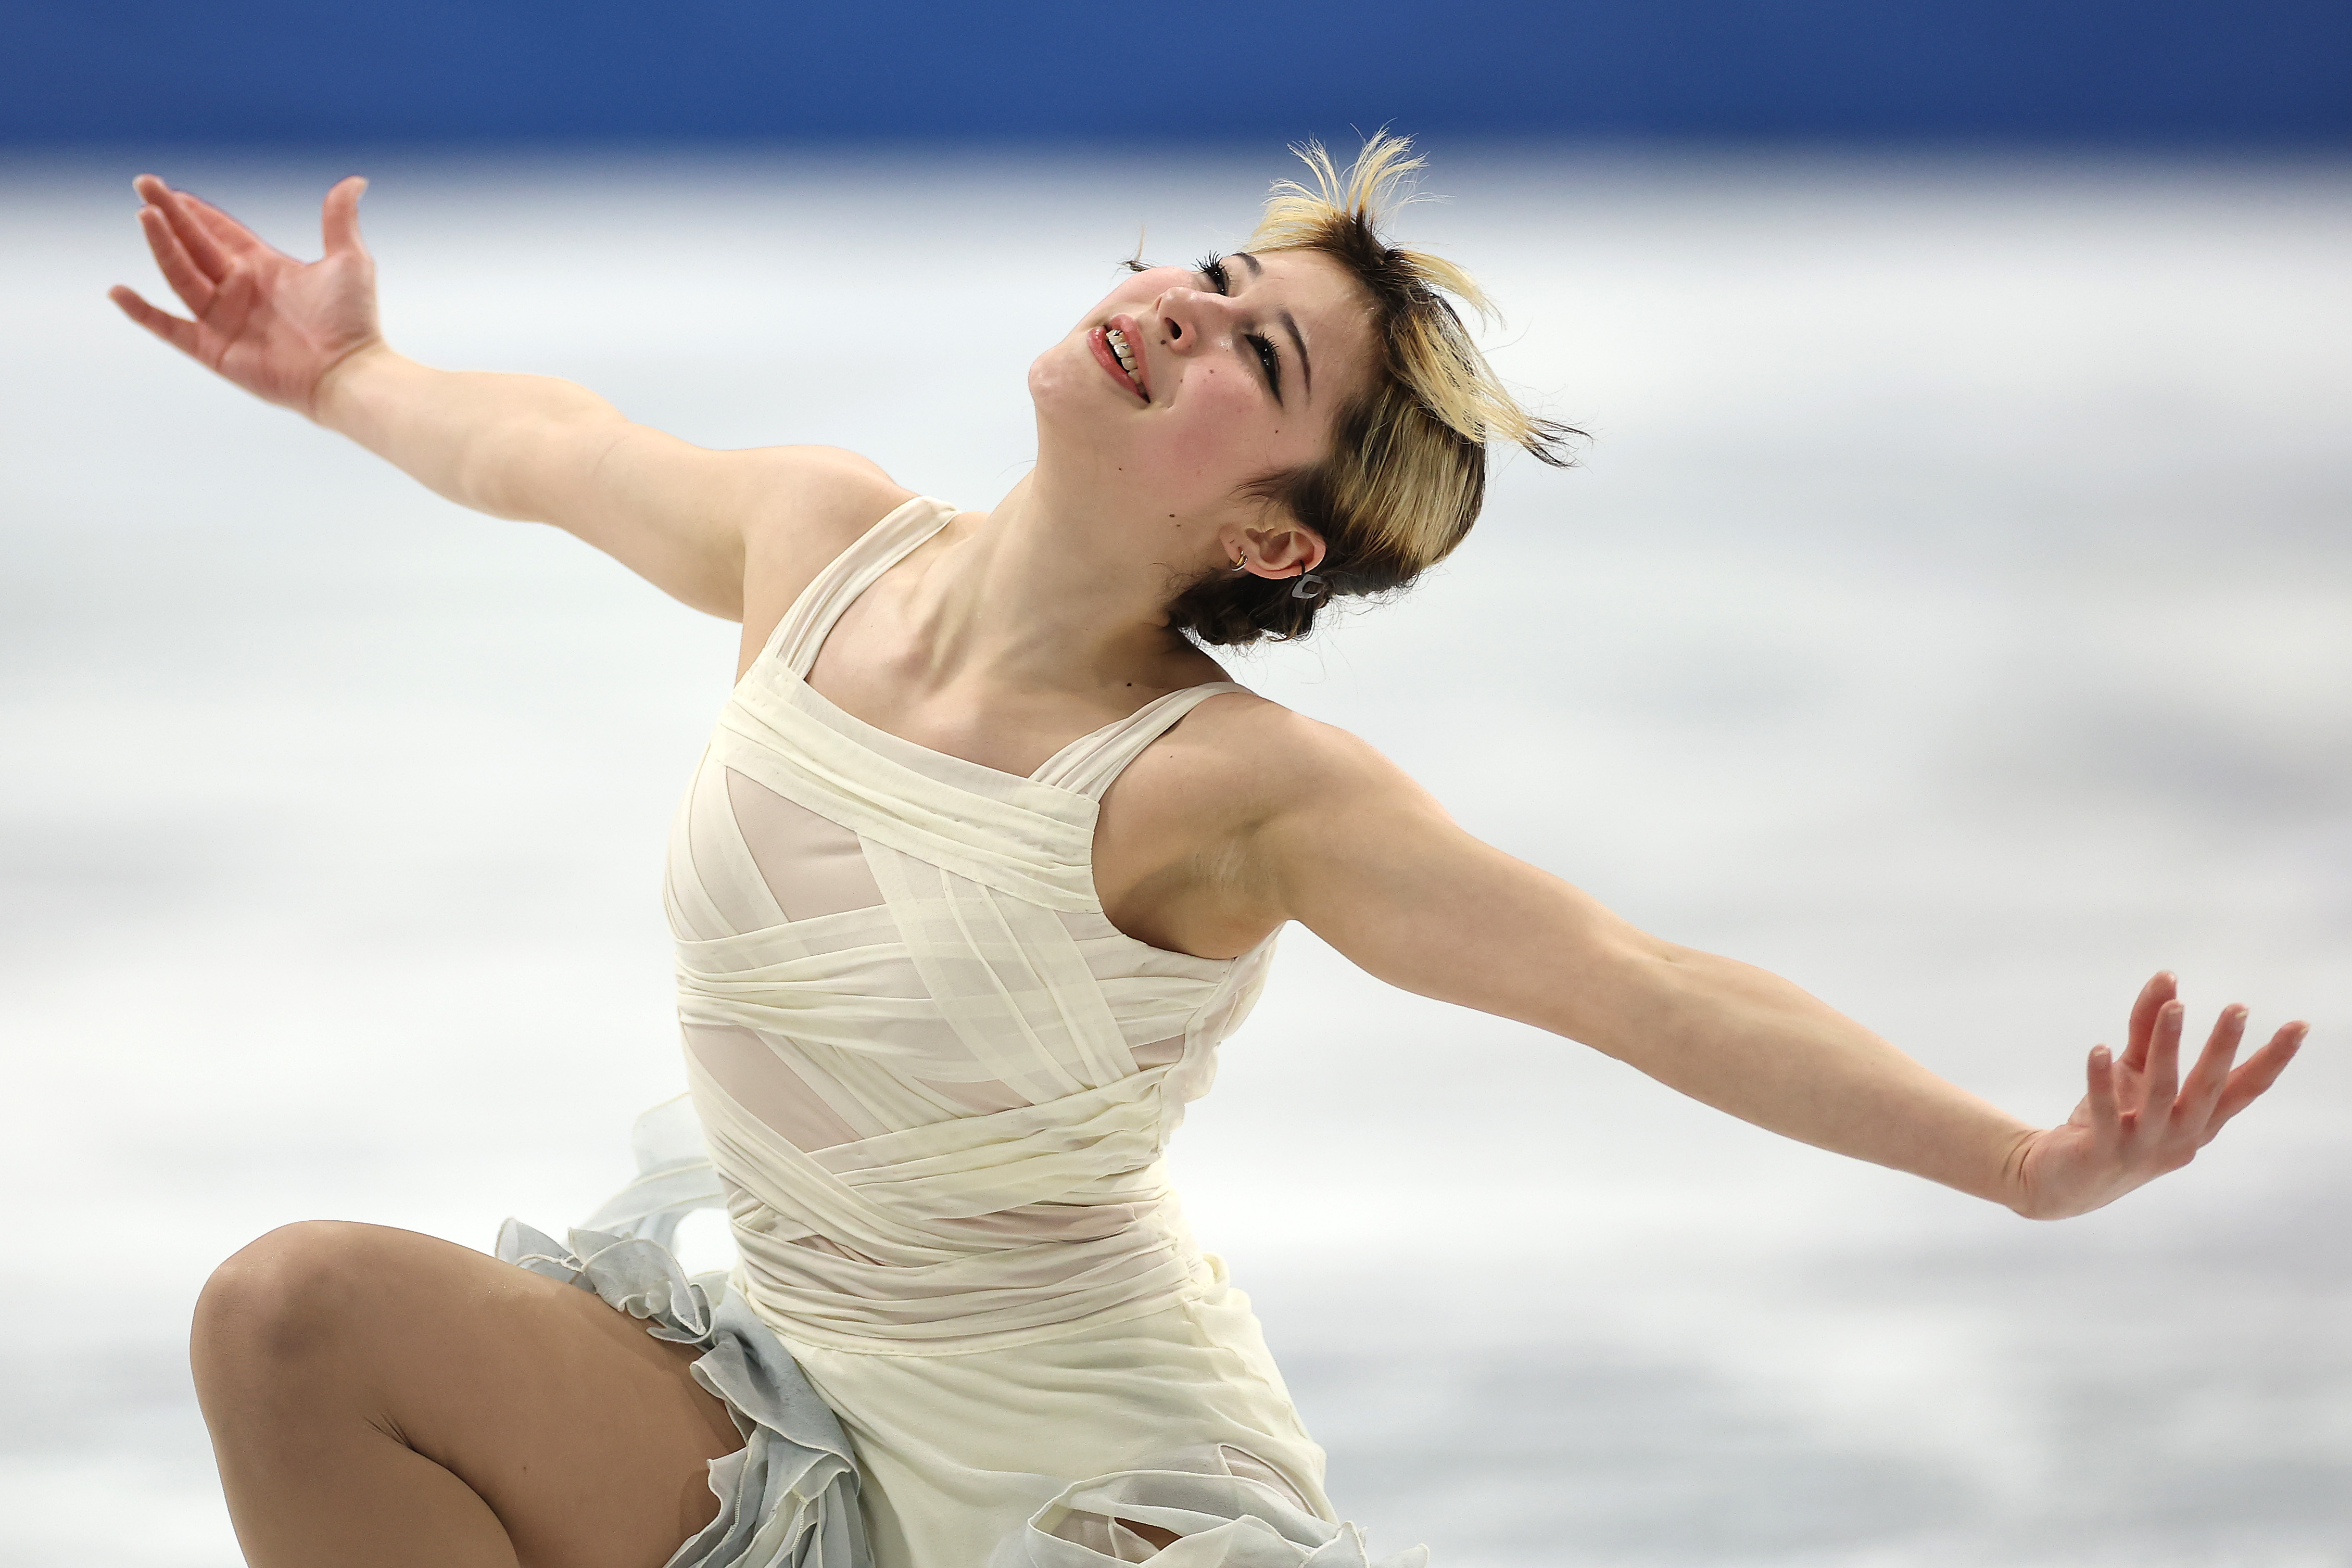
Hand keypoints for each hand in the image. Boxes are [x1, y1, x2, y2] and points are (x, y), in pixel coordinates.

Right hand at [109, 174, 381, 416]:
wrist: (347, 372)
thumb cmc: (353, 321)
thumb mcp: (349, 260)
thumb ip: (339, 219)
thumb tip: (357, 180)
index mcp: (265, 268)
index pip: (220, 233)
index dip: (196, 212)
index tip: (170, 190)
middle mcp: (239, 291)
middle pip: (194, 245)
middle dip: (169, 214)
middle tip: (143, 184)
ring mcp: (224, 320)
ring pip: (180, 275)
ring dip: (161, 246)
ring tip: (145, 215)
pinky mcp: (214, 349)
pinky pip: (169, 328)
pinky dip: (143, 312)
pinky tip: (118, 291)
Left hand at [2008, 972, 2306, 1218]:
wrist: (2065, 1182)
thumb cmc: (2111, 1122)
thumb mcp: (2134, 1073)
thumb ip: (2148, 1028)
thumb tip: (2168, 977)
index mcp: (2198, 1122)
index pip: (2244, 1088)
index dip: (2272, 1060)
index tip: (2298, 1025)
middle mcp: (2181, 1138)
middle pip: (2208, 1088)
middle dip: (2223, 1048)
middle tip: (2238, 1008)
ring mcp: (2144, 1147)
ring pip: (2160, 1093)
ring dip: (2167, 1047)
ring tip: (2175, 1006)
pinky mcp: (2103, 1150)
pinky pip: (2105, 1111)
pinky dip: (2101, 1079)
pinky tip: (2099, 1048)